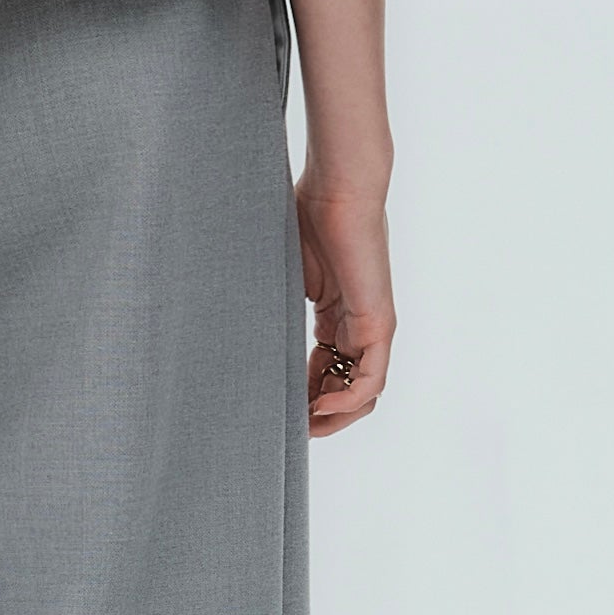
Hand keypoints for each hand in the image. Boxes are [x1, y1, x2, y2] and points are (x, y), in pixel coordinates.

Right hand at [296, 181, 395, 437]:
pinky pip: (371, 380)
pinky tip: (319, 407)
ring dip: (333, 416)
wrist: (338, 186)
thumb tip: (234, 325)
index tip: (275, 408)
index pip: (323, 369)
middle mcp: (358, 325)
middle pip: (344, 388)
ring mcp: (371, 326)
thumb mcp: (285, 269)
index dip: (301, 393)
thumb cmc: (308, 213)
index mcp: (336, 313)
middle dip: (316, 413)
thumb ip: (276, 300)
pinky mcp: (379, 323)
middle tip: (287, 427)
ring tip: (303, 426)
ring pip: (361, 392)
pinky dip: (347, 401)